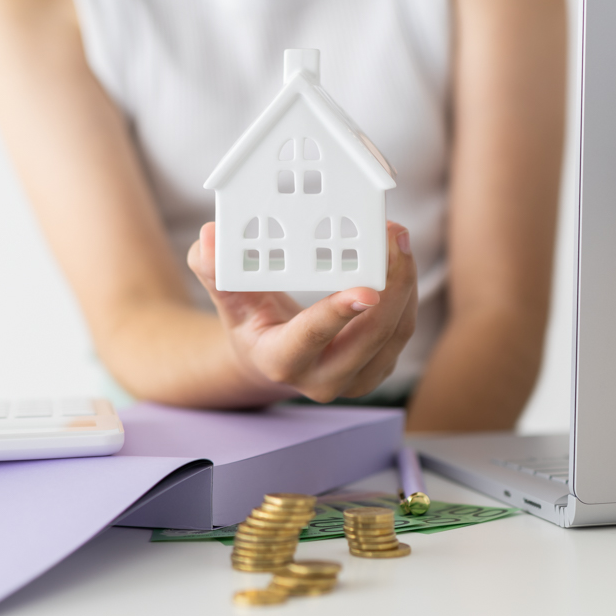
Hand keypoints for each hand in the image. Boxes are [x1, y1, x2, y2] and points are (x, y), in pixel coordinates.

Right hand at [187, 221, 418, 402]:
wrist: (269, 358)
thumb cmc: (249, 321)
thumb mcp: (226, 297)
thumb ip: (212, 269)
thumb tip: (209, 238)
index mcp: (280, 360)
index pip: (312, 337)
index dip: (338, 314)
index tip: (366, 290)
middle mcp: (322, 378)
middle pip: (370, 337)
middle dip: (392, 286)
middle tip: (394, 237)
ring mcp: (355, 378)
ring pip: (395, 333)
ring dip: (405, 284)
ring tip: (399, 239)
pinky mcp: (377, 368)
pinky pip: (402, 331)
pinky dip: (406, 293)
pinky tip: (400, 259)